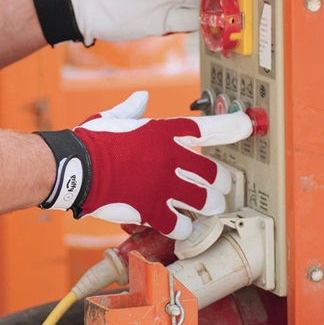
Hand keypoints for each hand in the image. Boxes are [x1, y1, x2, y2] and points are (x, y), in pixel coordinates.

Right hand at [35, 91, 252, 239]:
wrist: (75, 166)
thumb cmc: (94, 140)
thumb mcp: (114, 117)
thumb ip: (133, 109)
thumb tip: (140, 97)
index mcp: (165, 132)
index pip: (209, 128)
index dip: (233, 126)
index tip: (248, 125)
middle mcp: (172, 158)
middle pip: (216, 175)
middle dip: (221, 184)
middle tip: (218, 189)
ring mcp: (165, 186)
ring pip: (207, 202)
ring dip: (208, 206)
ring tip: (204, 208)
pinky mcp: (153, 210)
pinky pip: (183, 225)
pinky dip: (185, 227)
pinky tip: (180, 225)